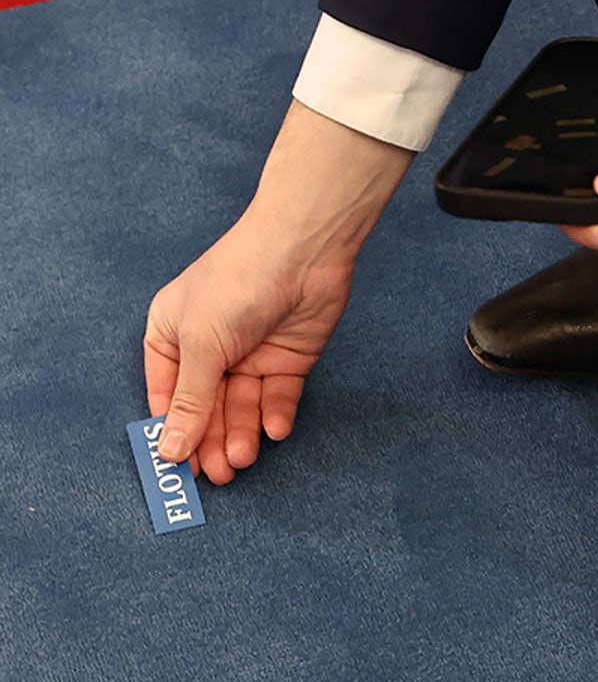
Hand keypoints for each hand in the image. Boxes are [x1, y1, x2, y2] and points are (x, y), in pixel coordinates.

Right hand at [142, 100, 412, 480]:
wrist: (301, 252)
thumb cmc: (236, 285)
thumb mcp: (201, 345)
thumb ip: (191, 401)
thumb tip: (170, 450)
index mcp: (171, 337)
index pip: (168, 396)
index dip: (174, 432)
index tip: (179, 470)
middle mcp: (209, 349)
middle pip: (207, 407)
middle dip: (212, 440)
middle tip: (219, 475)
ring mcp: (249, 354)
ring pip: (241, 407)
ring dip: (241, 433)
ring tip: (243, 458)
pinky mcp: (288, 358)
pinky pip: (277, 396)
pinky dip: (275, 415)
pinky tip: (274, 431)